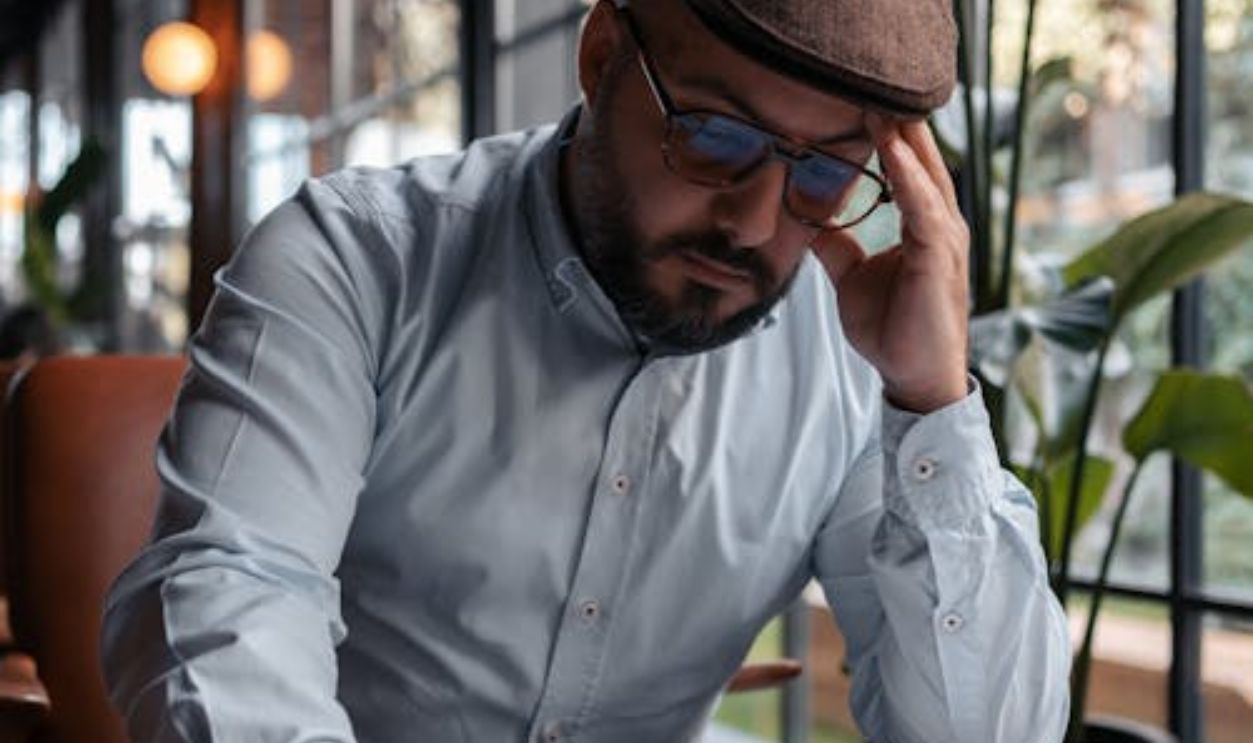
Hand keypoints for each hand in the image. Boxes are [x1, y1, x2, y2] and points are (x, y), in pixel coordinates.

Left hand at [810, 114, 969, 412]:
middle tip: (876, 88)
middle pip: (924, 164)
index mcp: (924, 227)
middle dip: (901, 127)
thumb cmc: (893, 329)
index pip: (909, 171)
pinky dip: (911, 179)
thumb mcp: (853, 278)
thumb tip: (808, 220)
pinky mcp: (939, 259)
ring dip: (905, 142)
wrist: (913, 374)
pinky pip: (925, 210)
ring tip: (883, 108)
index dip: (889, 139)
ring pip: (927, 179)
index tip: (864, 105)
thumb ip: (836, 246)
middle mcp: (940, 227)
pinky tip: (895, 154)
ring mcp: (944, 241)